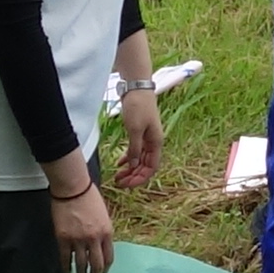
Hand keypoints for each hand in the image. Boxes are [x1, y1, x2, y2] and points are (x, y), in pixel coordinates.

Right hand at [48, 174, 116, 272]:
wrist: (72, 189)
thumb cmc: (89, 197)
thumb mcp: (103, 214)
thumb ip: (102, 230)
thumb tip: (99, 245)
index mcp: (107, 231)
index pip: (109, 256)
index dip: (106, 268)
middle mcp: (94, 238)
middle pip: (97, 265)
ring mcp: (78, 240)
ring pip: (81, 265)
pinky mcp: (63, 239)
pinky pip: (66, 258)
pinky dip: (66, 267)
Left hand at [114, 55, 165, 186]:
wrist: (137, 88)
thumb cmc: (138, 107)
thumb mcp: (135, 129)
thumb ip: (135, 149)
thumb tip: (134, 166)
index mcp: (156, 142)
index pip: (151, 167)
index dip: (140, 178)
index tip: (127, 184)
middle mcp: (153, 142)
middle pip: (145, 165)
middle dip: (133, 176)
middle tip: (119, 183)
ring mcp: (147, 137)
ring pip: (140, 159)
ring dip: (130, 169)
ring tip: (117, 176)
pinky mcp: (139, 132)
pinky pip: (135, 151)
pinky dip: (128, 158)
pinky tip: (119, 163)